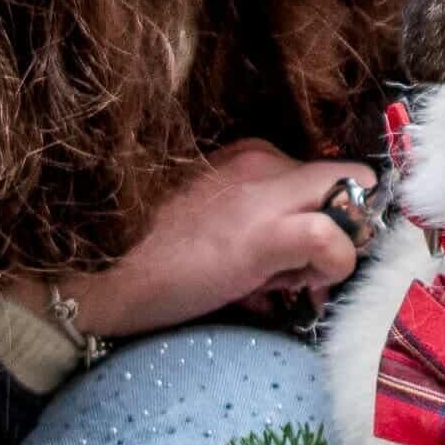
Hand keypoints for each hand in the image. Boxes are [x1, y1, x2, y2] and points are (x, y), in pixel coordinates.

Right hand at [10, 140, 377, 337]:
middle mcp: (262, 160)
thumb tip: (306, 267)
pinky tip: (291, 288)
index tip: (301, 258)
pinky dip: (331, 265)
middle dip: (346, 229)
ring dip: (336, 252)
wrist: (94, 278)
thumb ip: (265, 230)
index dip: (331, 220)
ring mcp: (264, 191)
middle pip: (351, 180)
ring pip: (351, 202)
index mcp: (250, 156)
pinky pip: (332, 237)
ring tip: (285, 284)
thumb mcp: (218, 229)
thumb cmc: (149, 261)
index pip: (329, 176)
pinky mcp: (264, 232)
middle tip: (307, 271)